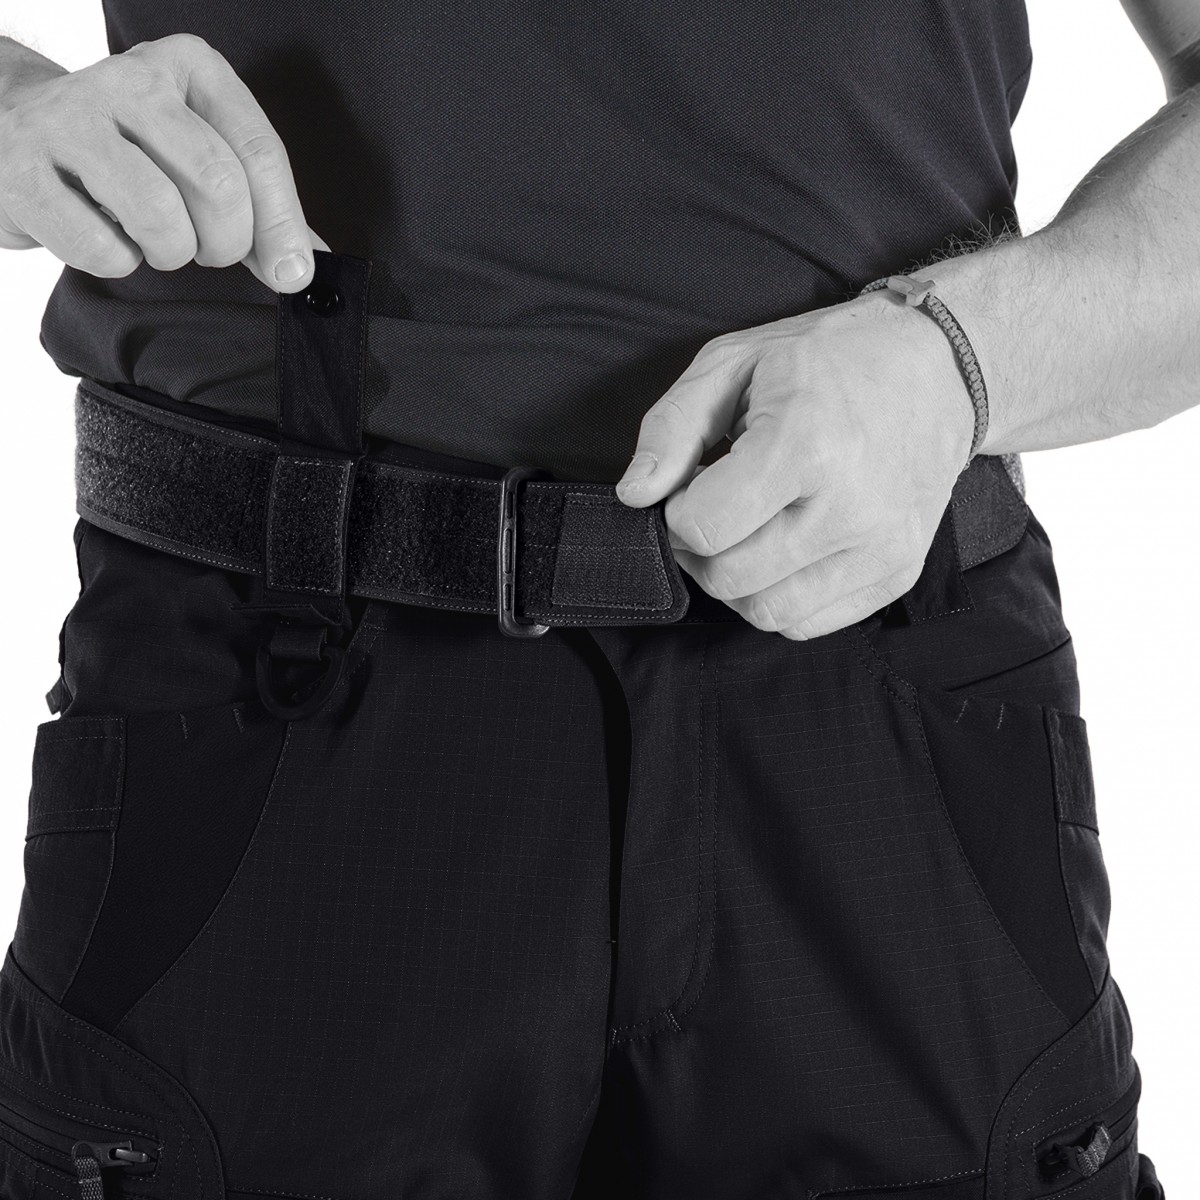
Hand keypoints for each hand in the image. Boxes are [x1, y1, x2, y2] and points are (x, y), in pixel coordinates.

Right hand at [0, 33, 319, 291]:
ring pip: (160, 214)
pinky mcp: (23, 169)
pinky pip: (101, 247)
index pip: (258, 150)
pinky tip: (105, 237)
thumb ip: (260, 207)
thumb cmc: (125, 149)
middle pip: (218, 184)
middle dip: (226, 242)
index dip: (282, 224)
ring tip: (158, 244)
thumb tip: (304, 266)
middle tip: (211, 253)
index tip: (293, 273)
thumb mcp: (197, 154)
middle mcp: (128, 81)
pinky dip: (116, 262)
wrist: (9, 126)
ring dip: (172, 253)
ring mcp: (68, 120)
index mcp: (187, 67)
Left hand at [615, 292, 975, 638]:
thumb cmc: (829, 360)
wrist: (940, 369)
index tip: (692, 486)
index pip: (704, 528)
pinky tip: (784, 550)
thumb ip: (672, 427)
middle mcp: (850, 506)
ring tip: (748, 530)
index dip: (678, 512)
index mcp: (805, 443)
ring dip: (737, 581)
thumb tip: (635, 494)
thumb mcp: (734, 363)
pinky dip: (780, 598)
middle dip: (700, 551)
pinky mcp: (897, 573)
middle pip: (729, 579)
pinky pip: (809, 623)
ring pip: (766, 613)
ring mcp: (880, 547)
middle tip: (713, 509)